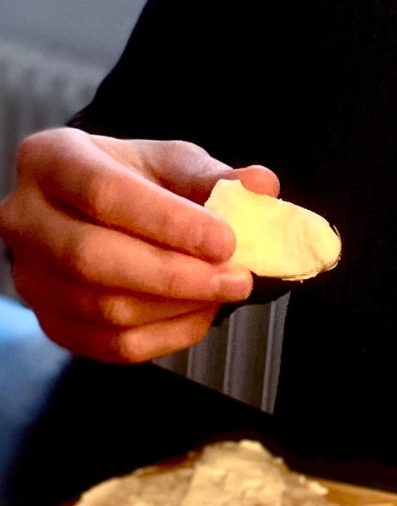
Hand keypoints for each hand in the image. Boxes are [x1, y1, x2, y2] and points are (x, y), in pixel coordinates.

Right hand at [0, 128, 278, 361]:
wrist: (93, 206)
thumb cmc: (133, 177)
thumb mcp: (171, 161)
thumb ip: (216, 175)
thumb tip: (262, 186)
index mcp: (51, 160)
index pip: (105, 195)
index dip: (169, 222)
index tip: (226, 239)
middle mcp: (26, 219)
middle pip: (94, 259)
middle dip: (176, 275)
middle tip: (236, 277)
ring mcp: (30, 276)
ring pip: (102, 308)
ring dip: (176, 307)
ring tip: (224, 290)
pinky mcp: (49, 320)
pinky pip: (108, 345)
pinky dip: (165, 336)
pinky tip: (200, 312)